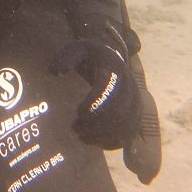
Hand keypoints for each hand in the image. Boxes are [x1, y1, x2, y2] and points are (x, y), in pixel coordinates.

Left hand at [49, 34, 140, 149]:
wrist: (114, 61)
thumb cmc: (92, 57)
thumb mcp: (78, 49)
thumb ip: (65, 58)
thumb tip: (54, 73)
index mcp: (115, 71)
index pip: (108, 91)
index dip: (94, 105)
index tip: (78, 112)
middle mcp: (130, 88)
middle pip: (118, 114)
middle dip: (95, 125)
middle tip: (75, 129)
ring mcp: (136, 103)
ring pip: (124, 127)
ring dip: (102, 136)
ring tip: (81, 136)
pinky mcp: (136, 115)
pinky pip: (129, 134)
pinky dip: (112, 142)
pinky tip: (95, 142)